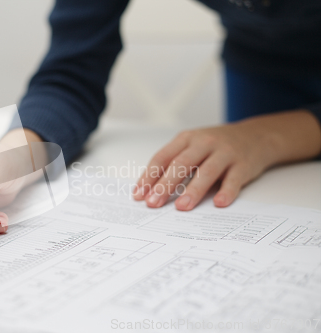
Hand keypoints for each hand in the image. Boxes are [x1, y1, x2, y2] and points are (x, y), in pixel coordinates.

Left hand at [133, 110, 320, 209]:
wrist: (256, 136)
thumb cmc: (217, 146)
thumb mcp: (193, 146)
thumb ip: (174, 163)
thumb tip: (150, 189)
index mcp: (187, 139)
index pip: (162, 157)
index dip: (149, 176)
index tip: (139, 195)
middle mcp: (204, 143)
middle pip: (181, 164)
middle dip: (165, 184)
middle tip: (154, 203)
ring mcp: (225, 153)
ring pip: (206, 172)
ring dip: (193, 190)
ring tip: (181, 207)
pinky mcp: (244, 164)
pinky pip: (234, 179)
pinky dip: (227, 191)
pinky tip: (219, 203)